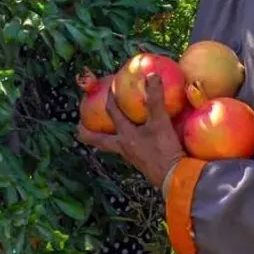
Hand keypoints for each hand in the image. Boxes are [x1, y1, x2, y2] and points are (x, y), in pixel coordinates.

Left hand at [77, 73, 186, 188]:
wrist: (175, 178)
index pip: (112, 113)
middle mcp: (124, 148)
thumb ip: (156, 99)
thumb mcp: (160, 122)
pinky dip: (126, 144)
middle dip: (89, 135)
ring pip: (113, 147)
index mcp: (125, 136)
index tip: (109, 88)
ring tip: (106, 132)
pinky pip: (128, 151)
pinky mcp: (142, 163)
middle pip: (100, 141)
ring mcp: (132, 157)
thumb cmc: (163, 150)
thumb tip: (151, 75)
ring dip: (107, 138)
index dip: (110, 99)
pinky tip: (134, 141)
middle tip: (78, 130)